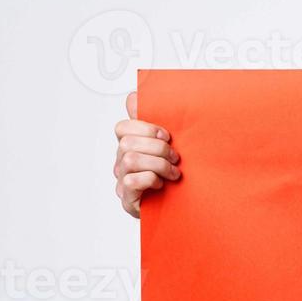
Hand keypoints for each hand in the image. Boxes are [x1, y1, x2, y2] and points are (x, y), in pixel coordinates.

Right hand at [114, 90, 180, 218]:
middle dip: (157, 148)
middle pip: (127, 142)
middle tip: (175, 157)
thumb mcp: (169, 145)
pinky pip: (131, 181)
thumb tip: (136, 93)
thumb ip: (155, 120)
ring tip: (173, 173)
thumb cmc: (172, 174)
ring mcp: (122, 179)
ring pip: (130, 160)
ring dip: (158, 164)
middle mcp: (122, 161)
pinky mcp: (127, 198)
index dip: (145, 127)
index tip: (166, 135)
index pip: (123, 127)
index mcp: (130, 145)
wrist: (180, 207)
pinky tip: (161, 184)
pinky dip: (150, 180)